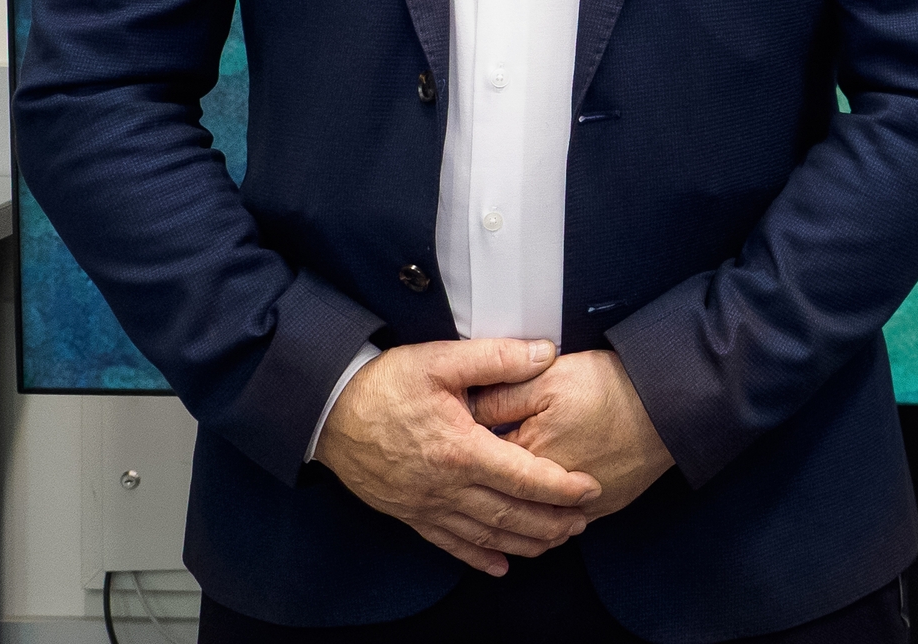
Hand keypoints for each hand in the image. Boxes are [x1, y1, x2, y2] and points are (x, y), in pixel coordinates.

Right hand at [316, 338, 601, 575]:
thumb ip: (496, 358)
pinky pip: (449, 543)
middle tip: (583, 522)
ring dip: (524, 542)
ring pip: (485, 535)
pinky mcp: (409, 514)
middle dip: (551, 522)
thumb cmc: (383, 385)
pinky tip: (500, 564)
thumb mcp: (440, 360)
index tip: (589, 488)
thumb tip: (545, 352)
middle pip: (510, 514)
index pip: (523, 476)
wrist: (328, 413)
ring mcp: (426, 506)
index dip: (561, 486)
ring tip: (556, 541)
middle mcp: (446, 487)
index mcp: (460, 450)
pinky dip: (478, 557)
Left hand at [469, 349, 675, 518]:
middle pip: (504, 499)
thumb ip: (504, 394)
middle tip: (472, 482)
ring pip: (535, 522)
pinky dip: (552, 526)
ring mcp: (578, 504)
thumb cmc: (612, 388)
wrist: (669, 404)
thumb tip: (467, 408)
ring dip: (518, 521)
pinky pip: (568, 526)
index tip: (461, 443)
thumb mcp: (550, 377)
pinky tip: (546, 521)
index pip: (480, 462)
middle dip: (485, 492)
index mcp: (528, 455)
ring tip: (503, 513)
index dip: (469, 450)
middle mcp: (547, 491)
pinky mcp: (604, 506)